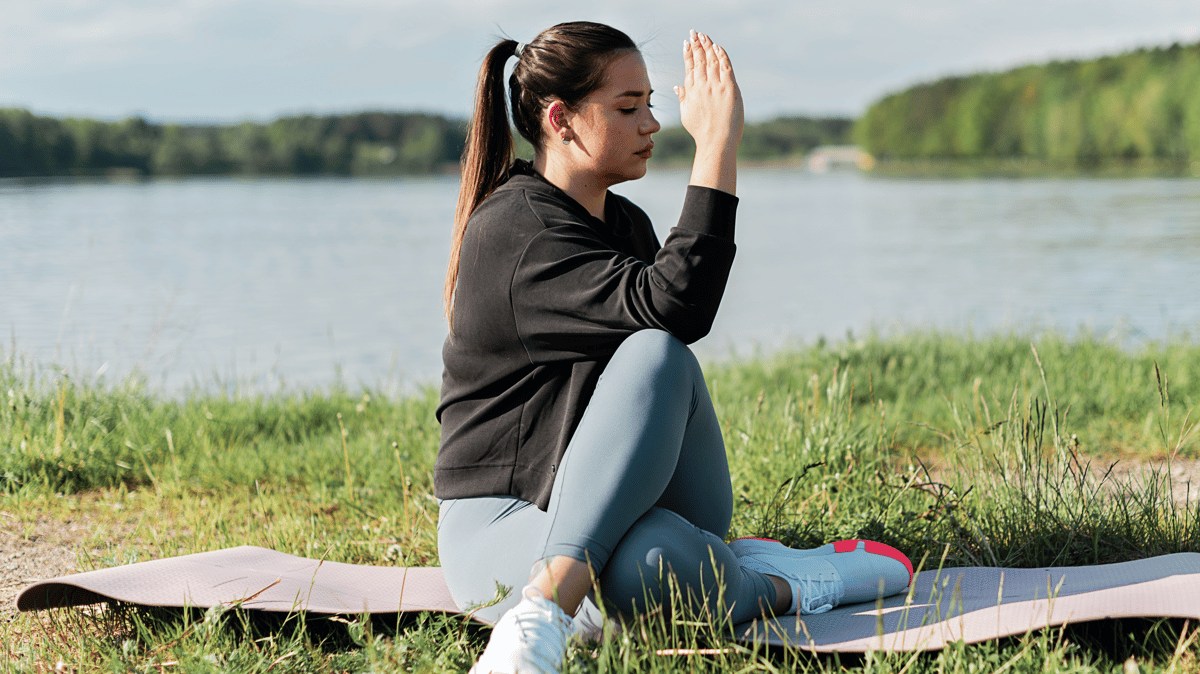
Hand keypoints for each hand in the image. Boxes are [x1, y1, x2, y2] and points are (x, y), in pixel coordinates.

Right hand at [675, 30, 743, 153]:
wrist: (716, 142)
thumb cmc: (702, 132)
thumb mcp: (687, 114)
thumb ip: (683, 98)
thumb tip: (677, 86)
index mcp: (691, 92)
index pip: (689, 67)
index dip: (688, 53)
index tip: (687, 42)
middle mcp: (702, 86)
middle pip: (699, 60)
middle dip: (696, 45)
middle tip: (695, 33)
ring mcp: (715, 87)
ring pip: (711, 61)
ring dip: (708, 46)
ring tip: (704, 36)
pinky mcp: (729, 89)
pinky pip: (725, 67)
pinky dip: (721, 56)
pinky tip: (718, 47)